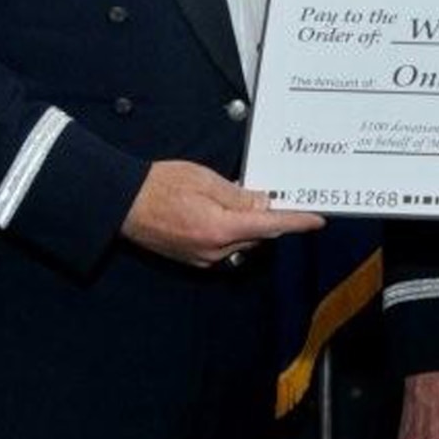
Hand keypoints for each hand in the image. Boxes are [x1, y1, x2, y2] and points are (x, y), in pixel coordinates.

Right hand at [120, 160, 322, 266]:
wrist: (121, 203)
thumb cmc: (159, 185)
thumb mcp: (205, 180)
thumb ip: (238, 196)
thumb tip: (264, 205)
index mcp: (219, 229)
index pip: (269, 226)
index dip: (296, 222)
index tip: (317, 220)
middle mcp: (213, 250)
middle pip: (257, 236)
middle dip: (269, 219)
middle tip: (275, 197)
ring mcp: (202, 258)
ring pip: (241, 242)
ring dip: (247, 225)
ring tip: (238, 200)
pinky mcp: (192, 258)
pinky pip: (223, 247)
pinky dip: (230, 232)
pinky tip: (221, 213)